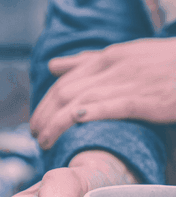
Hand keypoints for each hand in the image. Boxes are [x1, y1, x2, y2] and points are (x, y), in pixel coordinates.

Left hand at [31, 38, 175, 148]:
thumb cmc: (165, 63)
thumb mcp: (124, 54)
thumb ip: (87, 61)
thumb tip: (52, 66)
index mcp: (107, 57)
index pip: (63, 82)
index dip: (44, 104)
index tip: (36, 122)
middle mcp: (113, 67)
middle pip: (63, 93)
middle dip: (43, 116)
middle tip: (35, 136)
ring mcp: (128, 82)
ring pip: (78, 102)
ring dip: (56, 123)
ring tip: (44, 142)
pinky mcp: (146, 99)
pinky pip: (110, 106)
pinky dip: (87, 114)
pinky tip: (72, 124)